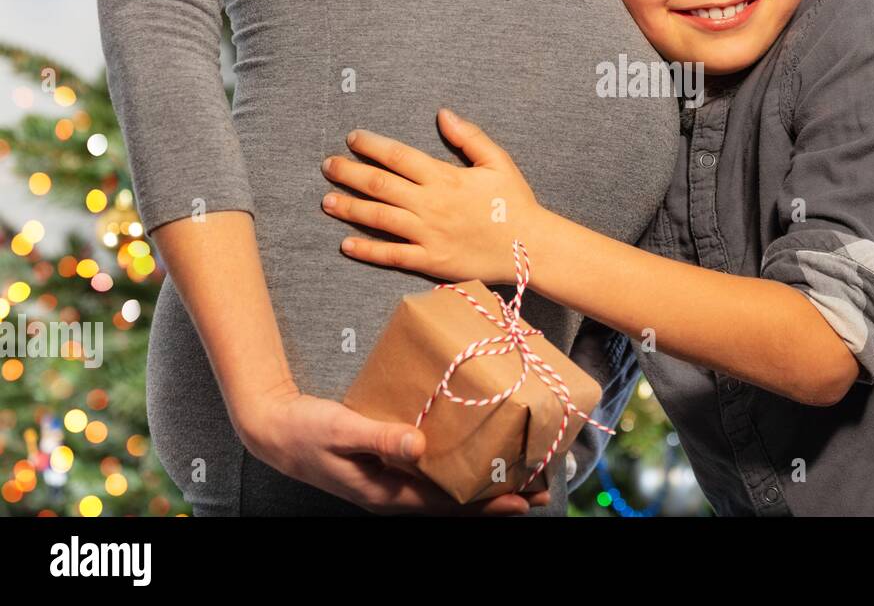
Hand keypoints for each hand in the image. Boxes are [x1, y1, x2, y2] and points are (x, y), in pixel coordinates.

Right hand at [236, 378, 549, 514]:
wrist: (274, 427)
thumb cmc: (305, 431)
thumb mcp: (342, 430)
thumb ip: (379, 437)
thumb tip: (420, 445)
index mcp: (386, 493)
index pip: (447, 505)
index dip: (486, 503)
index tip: (522, 499)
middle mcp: (395, 491)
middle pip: (456, 501)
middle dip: (498, 496)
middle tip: (541, 489)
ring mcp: (393, 477)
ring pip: (448, 485)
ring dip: (484, 479)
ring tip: (523, 472)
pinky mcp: (390, 459)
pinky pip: (434, 468)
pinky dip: (460, 461)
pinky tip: (478, 448)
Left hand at [320, 109, 537, 283]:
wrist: (530, 247)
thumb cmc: (515, 203)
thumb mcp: (498, 162)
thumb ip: (469, 136)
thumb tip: (442, 113)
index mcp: (445, 178)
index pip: (399, 156)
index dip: (372, 145)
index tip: (352, 138)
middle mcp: (430, 204)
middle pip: (379, 184)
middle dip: (349, 173)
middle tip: (328, 165)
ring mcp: (428, 234)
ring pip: (379, 218)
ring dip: (350, 208)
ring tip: (327, 201)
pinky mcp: (430, 260)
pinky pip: (392, 255)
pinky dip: (367, 250)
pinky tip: (346, 244)